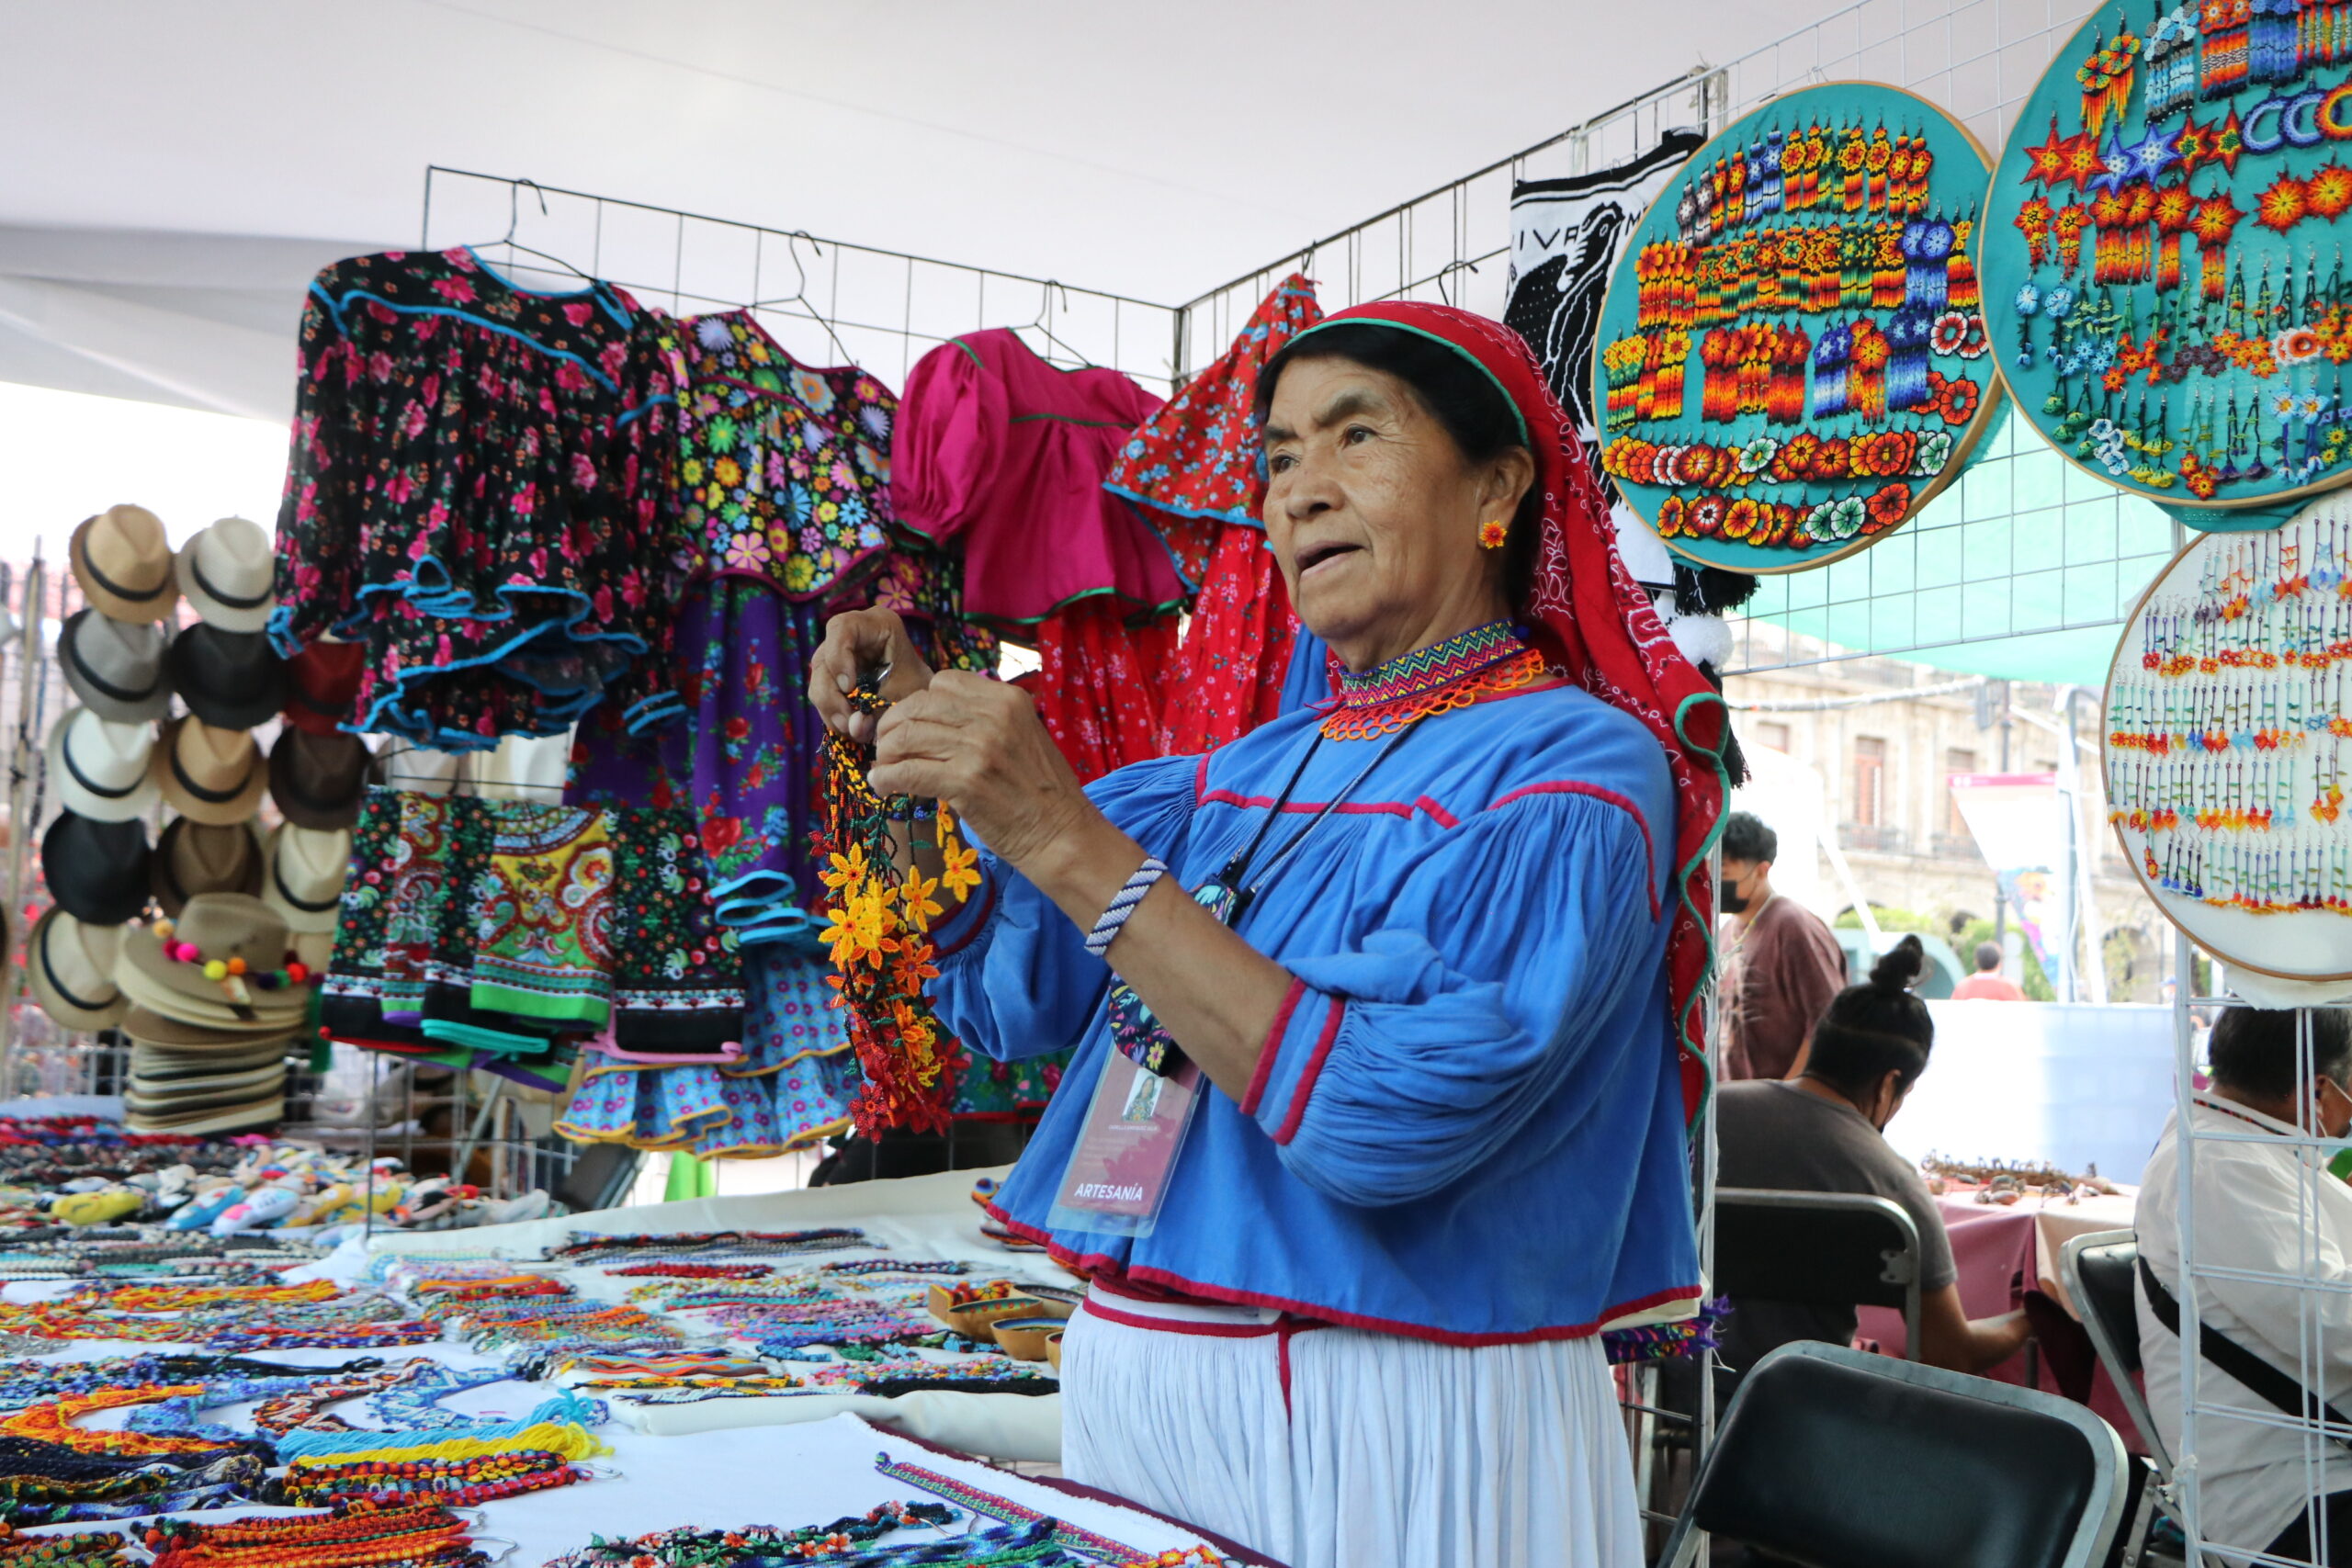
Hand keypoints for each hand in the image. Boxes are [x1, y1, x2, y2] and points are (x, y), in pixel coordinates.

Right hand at [808, 608, 932, 741]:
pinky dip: (833, 715)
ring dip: (831, 710)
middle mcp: (852, 634)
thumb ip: (879, 710)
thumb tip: (853, 727)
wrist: (922, 698)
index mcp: (877, 624)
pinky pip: (822, 694)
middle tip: (849, 723)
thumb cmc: (918, 687)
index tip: (849, 687)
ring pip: (818, 681)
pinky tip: (850, 729)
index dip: (838, 657)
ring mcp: (838, 654)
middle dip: (832, 696)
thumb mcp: (905, 695)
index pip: (842, 628)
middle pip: (824, 660)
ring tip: (853, 730)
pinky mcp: (832, 675)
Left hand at [867, 671, 1095, 873]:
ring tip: (885, 768)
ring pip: (906, 736)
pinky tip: (883, 785)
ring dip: (886, 754)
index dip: (920, 704)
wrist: (1061, 834)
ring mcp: (979, 748)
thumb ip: (986, 720)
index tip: (912, 725)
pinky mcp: (965, 782)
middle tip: (887, 748)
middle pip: (918, 705)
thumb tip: (933, 717)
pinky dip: (886, 778)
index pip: (943, 683)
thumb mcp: (1023, 736)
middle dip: (893, 725)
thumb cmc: (1041, 793)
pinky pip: (908, 771)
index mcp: (1008, 699)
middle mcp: (994, 716)